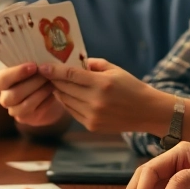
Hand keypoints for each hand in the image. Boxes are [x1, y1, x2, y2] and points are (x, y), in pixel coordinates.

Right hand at [0, 63, 65, 126]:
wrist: (47, 92)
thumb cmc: (38, 74)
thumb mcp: (33, 66)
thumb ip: (32, 63)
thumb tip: (41, 55)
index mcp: (2, 81)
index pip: (1, 79)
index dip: (16, 73)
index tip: (34, 66)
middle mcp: (5, 97)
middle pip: (13, 94)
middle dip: (33, 84)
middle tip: (48, 75)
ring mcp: (14, 110)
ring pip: (25, 105)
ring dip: (41, 93)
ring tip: (52, 83)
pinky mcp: (26, 119)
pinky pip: (36, 111)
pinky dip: (46, 101)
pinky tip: (54, 93)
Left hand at [40, 58, 165, 133]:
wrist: (147, 112)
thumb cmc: (131, 87)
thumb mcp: (114, 70)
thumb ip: (92, 64)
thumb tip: (73, 62)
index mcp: (101, 84)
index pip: (70, 75)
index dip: (53, 70)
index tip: (42, 66)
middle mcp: (95, 101)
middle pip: (64, 88)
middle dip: (53, 80)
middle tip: (45, 73)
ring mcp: (92, 115)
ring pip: (65, 101)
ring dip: (58, 91)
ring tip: (55, 83)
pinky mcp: (92, 126)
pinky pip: (72, 112)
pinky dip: (67, 103)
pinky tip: (67, 96)